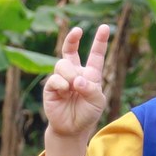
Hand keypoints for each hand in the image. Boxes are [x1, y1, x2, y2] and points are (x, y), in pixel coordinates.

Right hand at [43, 25, 111, 141]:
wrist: (72, 128)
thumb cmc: (88, 113)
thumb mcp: (97, 101)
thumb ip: (91, 89)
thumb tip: (77, 79)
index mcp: (91, 74)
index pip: (95, 55)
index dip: (99, 41)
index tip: (104, 27)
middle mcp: (75, 73)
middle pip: (70, 50)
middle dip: (72, 38)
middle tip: (78, 30)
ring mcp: (62, 79)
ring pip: (63, 64)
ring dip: (70, 74)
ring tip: (73, 87)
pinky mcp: (51, 87)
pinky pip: (55, 79)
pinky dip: (62, 85)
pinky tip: (65, 93)